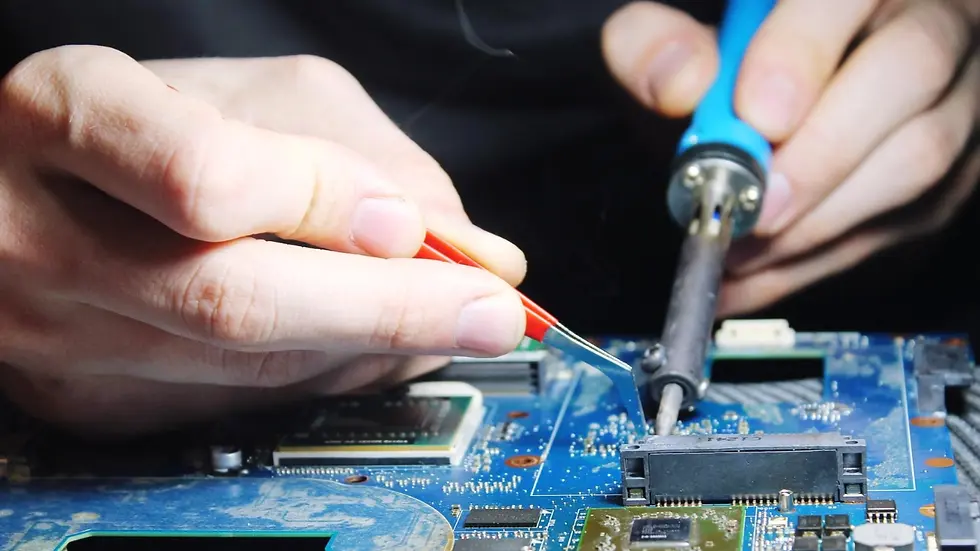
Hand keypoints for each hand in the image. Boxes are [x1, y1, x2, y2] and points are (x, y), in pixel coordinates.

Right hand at [0, 47, 526, 432]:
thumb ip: (360, 155)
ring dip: (371, 348)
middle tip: (490, 311)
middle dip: (389, 308)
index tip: (412, 224)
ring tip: (446, 319)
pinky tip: (365, 342)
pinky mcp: (85, 401)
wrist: (18, 186)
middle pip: (232, 300)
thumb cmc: (143, 121)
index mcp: (65, 120)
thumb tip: (473, 249)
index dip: (321, 203)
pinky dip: (323, 374)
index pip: (204, 177)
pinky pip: (237, 403)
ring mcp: (54, 337)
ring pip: (246, 367)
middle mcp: (39, 239)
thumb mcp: (250, 93)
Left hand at [603, 0, 979, 314]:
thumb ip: (653, 45)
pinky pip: (895, 231)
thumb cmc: (727, 77)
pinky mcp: (944, 184)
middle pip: (911, 72)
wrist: (766, 121)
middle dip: (821, 154)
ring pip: (917, 161)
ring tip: (736, 245)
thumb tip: (678, 82)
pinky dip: (807, 266)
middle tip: (752, 203)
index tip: (754, 114)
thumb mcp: (679, 50)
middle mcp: (926, 26)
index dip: (803, 52)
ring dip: (816, 221)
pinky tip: (743, 280)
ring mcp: (950, 106)